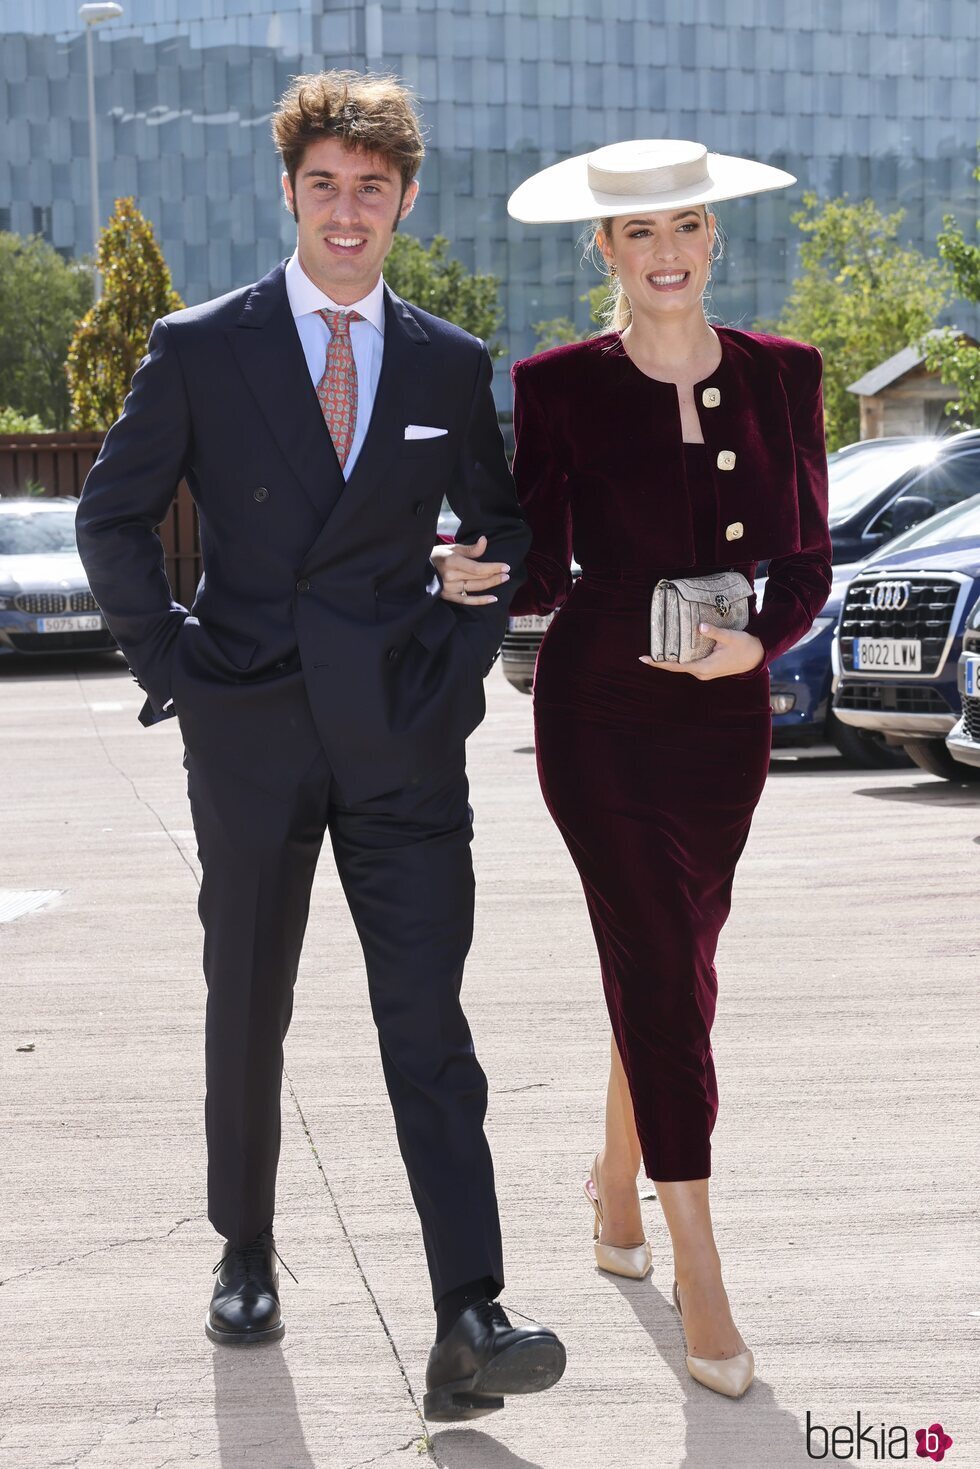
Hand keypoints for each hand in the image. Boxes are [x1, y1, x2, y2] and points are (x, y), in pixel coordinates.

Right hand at [431, 535, 509, 606]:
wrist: (418, 570)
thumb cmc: (436, 556)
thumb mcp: (452, 548)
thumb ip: (471, 549)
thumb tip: (485, 540)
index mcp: (451, 561)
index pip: (477, 568)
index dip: (493, 568)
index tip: (506, 566)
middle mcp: (450, 576)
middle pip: (478, 578)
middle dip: (495, 575)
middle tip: (507, 573)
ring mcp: (448, 588)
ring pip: (475, 588)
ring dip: (491, 585)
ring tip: (503, 580)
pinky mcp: (447, 596)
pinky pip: (467, 600)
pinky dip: (481, 601)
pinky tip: (493, 599)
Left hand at [640, 623, 764, 680]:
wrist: (756, 656)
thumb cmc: (743, 646)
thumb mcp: (729, 637)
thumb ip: (713, 632)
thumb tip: (700, 626)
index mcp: (704, 667)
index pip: (676, 666)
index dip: (659, 663)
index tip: (644, 659)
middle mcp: (701, 672)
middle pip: (676, 667)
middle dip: (662, 660)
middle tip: (646, 652)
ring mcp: (704, 672)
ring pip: (683, 665)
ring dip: (671, 658)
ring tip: (657, 649)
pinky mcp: (707, 669)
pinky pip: (689, 664)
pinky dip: (681, 657)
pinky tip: (674, 649)